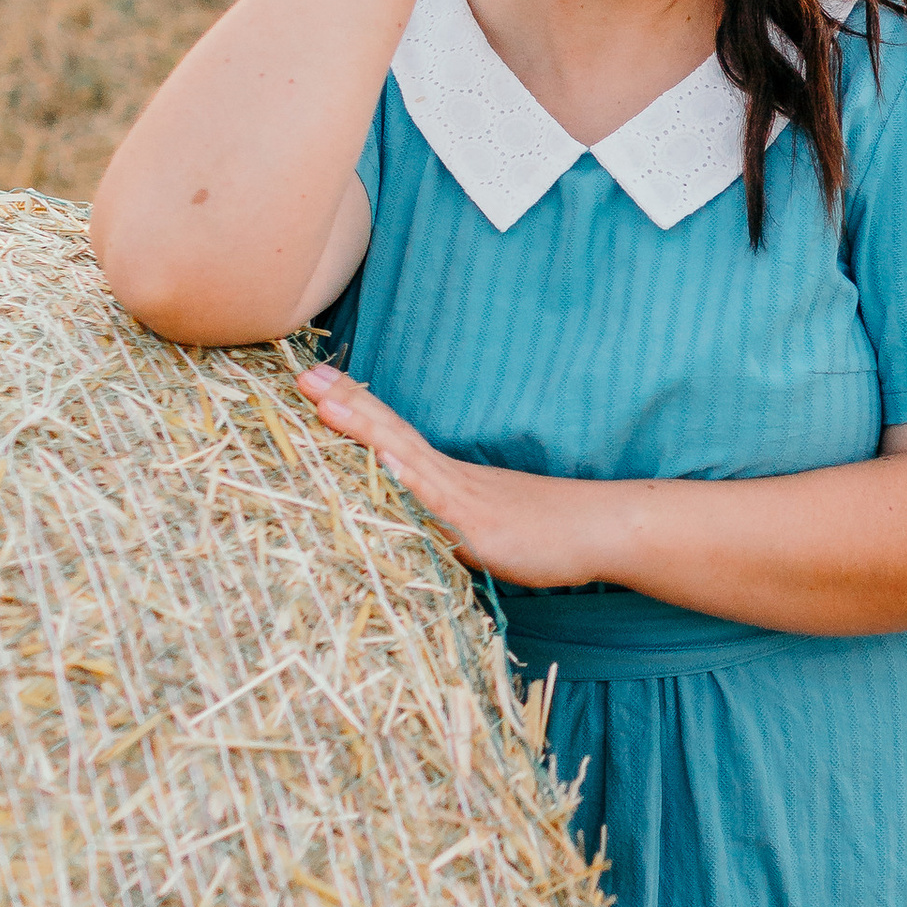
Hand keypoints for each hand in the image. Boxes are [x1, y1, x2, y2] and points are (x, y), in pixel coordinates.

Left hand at [297, 363, 612, 583]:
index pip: (392, 435)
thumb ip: (447, 521)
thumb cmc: (549, 530)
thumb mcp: (485, 525)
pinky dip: (406, 481)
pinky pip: (435, 502)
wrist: (603, 528)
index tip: (317, 380)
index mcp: (448, 476)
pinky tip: (382, 463)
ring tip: (324, 403)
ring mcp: (464, 498)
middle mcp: (450, 478)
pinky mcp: (479, 528)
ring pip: (403, 457)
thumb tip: (414, 526)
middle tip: (304, 375)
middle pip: (390, 433)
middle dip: (346, 404)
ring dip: (363, 428)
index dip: (355, 407)